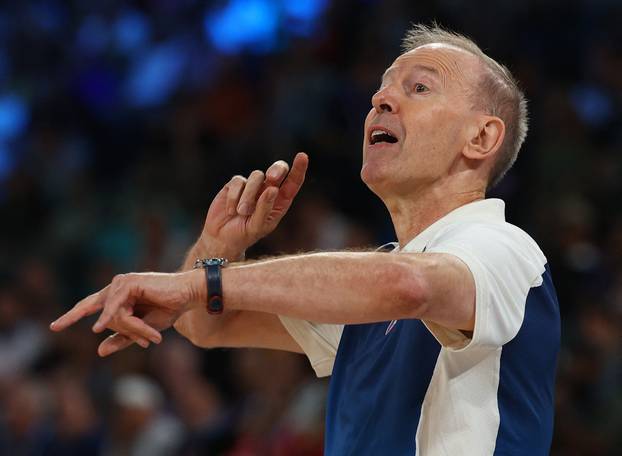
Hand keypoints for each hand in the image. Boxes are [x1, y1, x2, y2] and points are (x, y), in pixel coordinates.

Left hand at [50, 271, 201, 356]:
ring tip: (154, 336)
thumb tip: (99, 351)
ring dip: (132, 330)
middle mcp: (117, 286)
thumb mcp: (143, 330)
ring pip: (112, 317)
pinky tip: (100, 327)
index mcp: (118, 295)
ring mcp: (121, 283)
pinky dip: (123, 323)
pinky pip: (118, 311)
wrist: (188, 296)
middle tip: (55, 327)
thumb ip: (123, 338)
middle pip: (95, 309)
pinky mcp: (129, 283)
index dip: (72, 315)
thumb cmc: (169, 309)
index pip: (91, 305)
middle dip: (79, 319)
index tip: (55, 327)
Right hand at [197, 152, 307, 258]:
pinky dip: (234, 197)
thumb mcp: (257, 226)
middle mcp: (268, 190)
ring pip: (256, 176)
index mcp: (280, 201)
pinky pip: (238, 181)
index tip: (302, 156)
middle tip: (272, 178)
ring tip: (242, 212)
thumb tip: (273, 189)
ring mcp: (252, 186)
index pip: (293, 183)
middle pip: (278, 170)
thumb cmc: (244, 234)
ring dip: (248, 196)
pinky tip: (230, 210)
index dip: (298, 169)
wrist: (222, 237)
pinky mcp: (235, 185)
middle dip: (277, 170)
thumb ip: (265, 208)